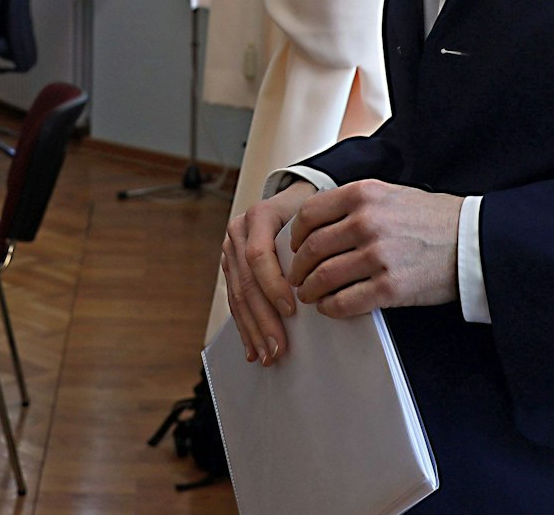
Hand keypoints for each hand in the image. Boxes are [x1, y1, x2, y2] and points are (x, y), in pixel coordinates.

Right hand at [220, 181, 316, 366]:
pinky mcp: (230, 266)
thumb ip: (315, 243)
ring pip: (237, 295)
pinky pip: (234, 300)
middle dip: (263, 319)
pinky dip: (244, 326)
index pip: (259, 256)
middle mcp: (239, 232)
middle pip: (246, 282)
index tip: (291, 310)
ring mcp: (231, 250)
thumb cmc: (312, 212)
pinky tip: (252, 347)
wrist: (294, 198)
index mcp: (258, 215)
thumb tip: (323, 287)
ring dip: (253, 329)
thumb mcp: (317, 217)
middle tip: (278, 346)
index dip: (273, 285)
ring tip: (267, 354)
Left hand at [287, 180, 460, 318]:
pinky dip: (331, 308)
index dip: (295, 234)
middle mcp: (366, 221)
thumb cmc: (435, 218)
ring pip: (323, 277)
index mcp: (364, 194)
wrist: (474, 241)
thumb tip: (320, 223)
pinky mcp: (390, 287)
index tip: (294, 246)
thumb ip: (356, 203)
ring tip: (310, 295)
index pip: (309, 214)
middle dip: (298, 268)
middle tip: (297, 277)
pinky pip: (345, 302)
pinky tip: (331, 307)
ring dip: (310, 291)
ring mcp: (378, 255)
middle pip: (311, 248)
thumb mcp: (392, 194)